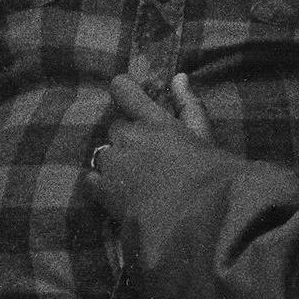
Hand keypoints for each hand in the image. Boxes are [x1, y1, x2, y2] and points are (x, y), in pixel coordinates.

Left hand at [91, 74, 212, 194]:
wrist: (193, 221)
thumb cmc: (207, 177)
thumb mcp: (204, 136)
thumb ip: (189, 105)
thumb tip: (178, 77)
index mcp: (154, 120)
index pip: (123, 89)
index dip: (124, 92)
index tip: (132, 103)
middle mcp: (129, 136)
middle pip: (116, 127)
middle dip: (128, 139)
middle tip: (150, 159)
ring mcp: (113, 163)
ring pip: (104, 153)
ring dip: (116, 162)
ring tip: (138, 183)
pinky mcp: (103, 190)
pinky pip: (91, 179)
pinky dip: (102, 184)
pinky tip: (120, 195)